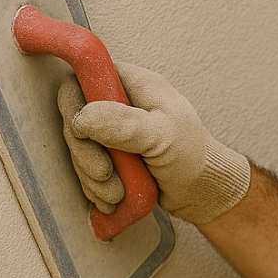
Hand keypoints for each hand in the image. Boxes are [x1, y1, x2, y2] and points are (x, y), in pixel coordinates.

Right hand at [56, 64, 250, 224]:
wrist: (203, 190)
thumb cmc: (192, 156)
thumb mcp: (162, 134)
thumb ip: (123, 123)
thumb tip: (81, 118)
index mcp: (133, 85)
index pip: (84, 78)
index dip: (74, 103)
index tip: (84, 133)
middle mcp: (119, 104)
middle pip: (75, 120)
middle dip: (86, 154)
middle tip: (105, 175)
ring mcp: (114, 133)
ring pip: (80, 151)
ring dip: (93, 179)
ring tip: (117, 194)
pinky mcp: (112, 159)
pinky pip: (88, 171)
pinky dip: (96, 189)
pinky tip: (113, 200)